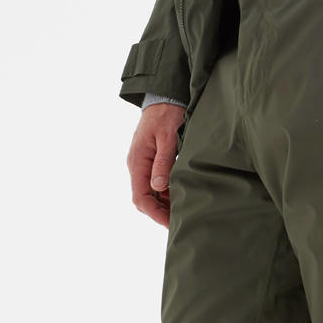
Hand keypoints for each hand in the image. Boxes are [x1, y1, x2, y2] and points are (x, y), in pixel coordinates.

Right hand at [127, 103, 185, 227]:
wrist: (164, 98)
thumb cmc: (166, 115)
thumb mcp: (167, 138)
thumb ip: (163, 162)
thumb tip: (158, 186)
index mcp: (138, 162)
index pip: (140, 198)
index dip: (154, 213)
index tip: (170, 223)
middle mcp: (138, 166)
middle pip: (144, 200)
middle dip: (160, 212)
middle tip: (181, 221)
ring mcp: (145, 165)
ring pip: (151, 194)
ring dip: (165, 204)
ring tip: (184, 212)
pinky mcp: (153, 163)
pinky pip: (157, 185)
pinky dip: (168, 194)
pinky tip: (182, 197)